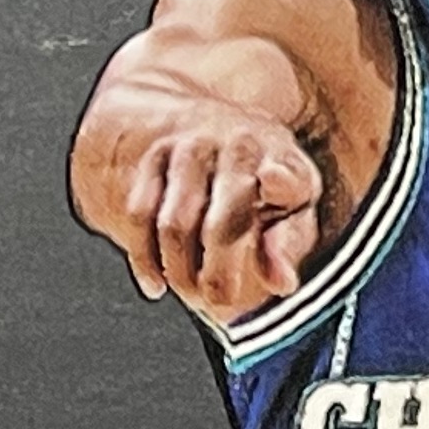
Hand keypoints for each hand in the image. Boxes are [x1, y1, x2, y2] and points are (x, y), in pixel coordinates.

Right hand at [118, 114, 325, 326]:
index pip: (285, 176)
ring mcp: (191, 148)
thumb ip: (289, 243)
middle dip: (216, 275)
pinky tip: (157, 285)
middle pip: (221, 226)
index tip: (272, 183)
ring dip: (180, 272)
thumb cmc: (261, 181)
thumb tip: (283, 284)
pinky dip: (144, 259)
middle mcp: (237, 146)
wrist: (209, 126)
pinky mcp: (152, 154)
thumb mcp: (290, 206)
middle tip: (218, 302)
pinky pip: (139, 215)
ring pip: (173, 226)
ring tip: (191, 291)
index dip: (281, 181)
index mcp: (282, 161)